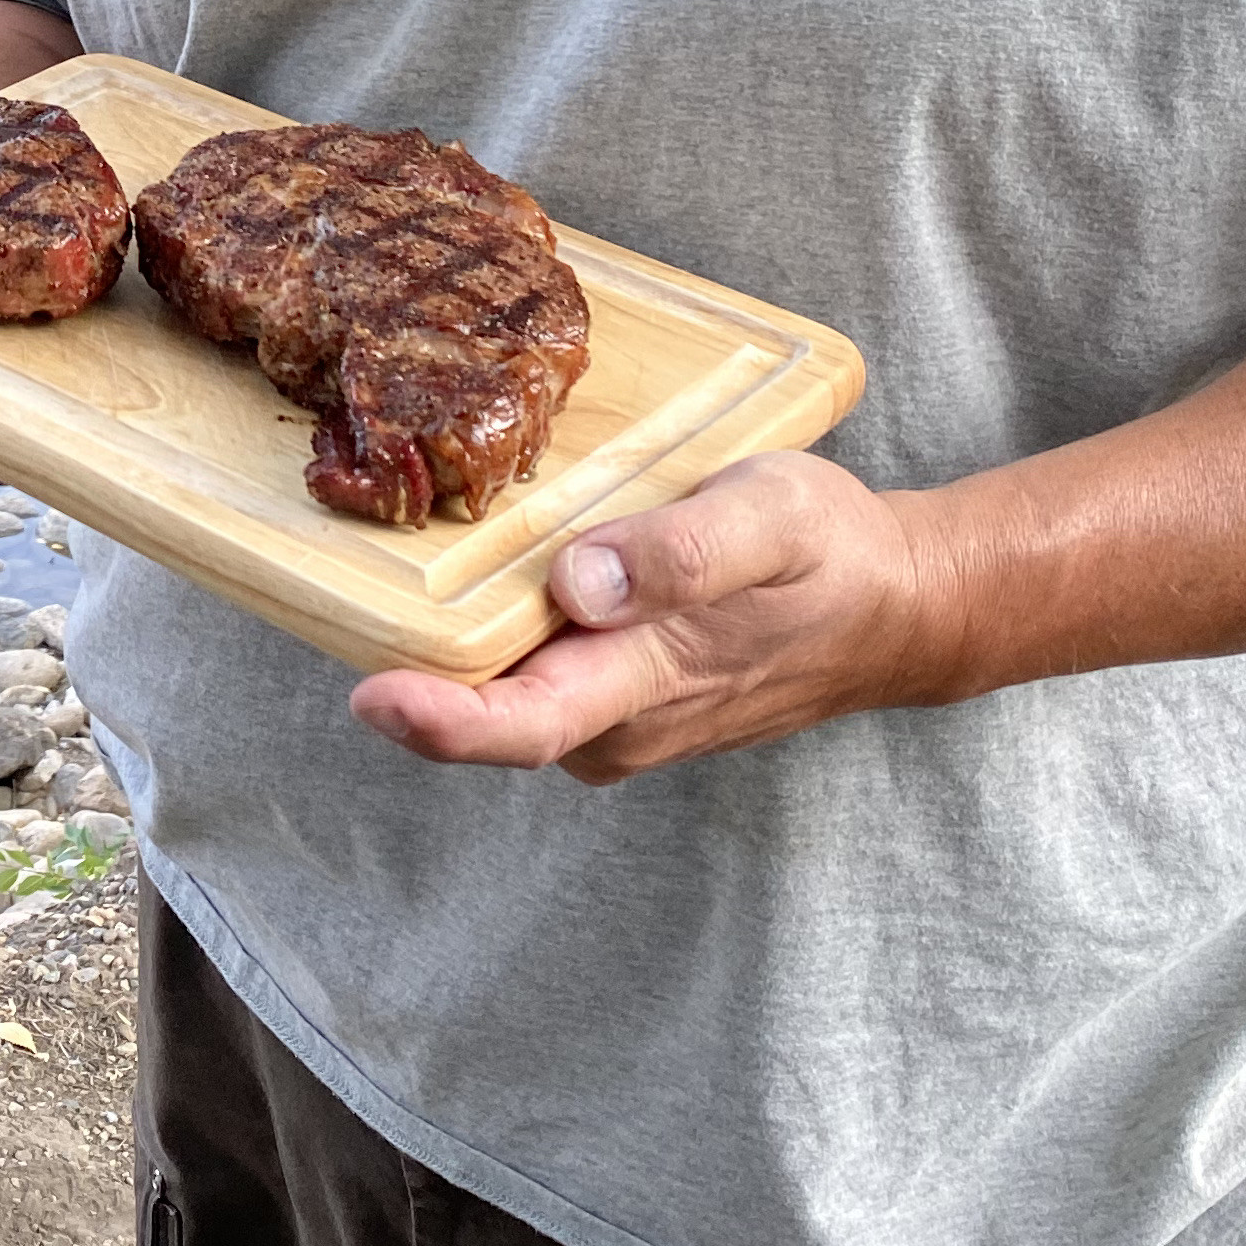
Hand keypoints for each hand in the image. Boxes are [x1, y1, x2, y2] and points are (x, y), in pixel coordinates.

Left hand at [344, 452, 965, 780]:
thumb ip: (680, 554)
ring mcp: (616, 717)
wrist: (899, 607)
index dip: (438, 722)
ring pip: (507, 695)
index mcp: (646, 680)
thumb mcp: (771, 520)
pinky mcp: (618, 698)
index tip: (369, 692)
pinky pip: (536, 678)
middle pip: (487, 713)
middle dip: (411, 665)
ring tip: (400, 552)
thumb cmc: (834, 554)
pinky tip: (484, 576)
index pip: (522, 725)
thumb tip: (584, 582)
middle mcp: (617, 720)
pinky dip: (500, 637)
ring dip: (450, 649)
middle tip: (346, 572)